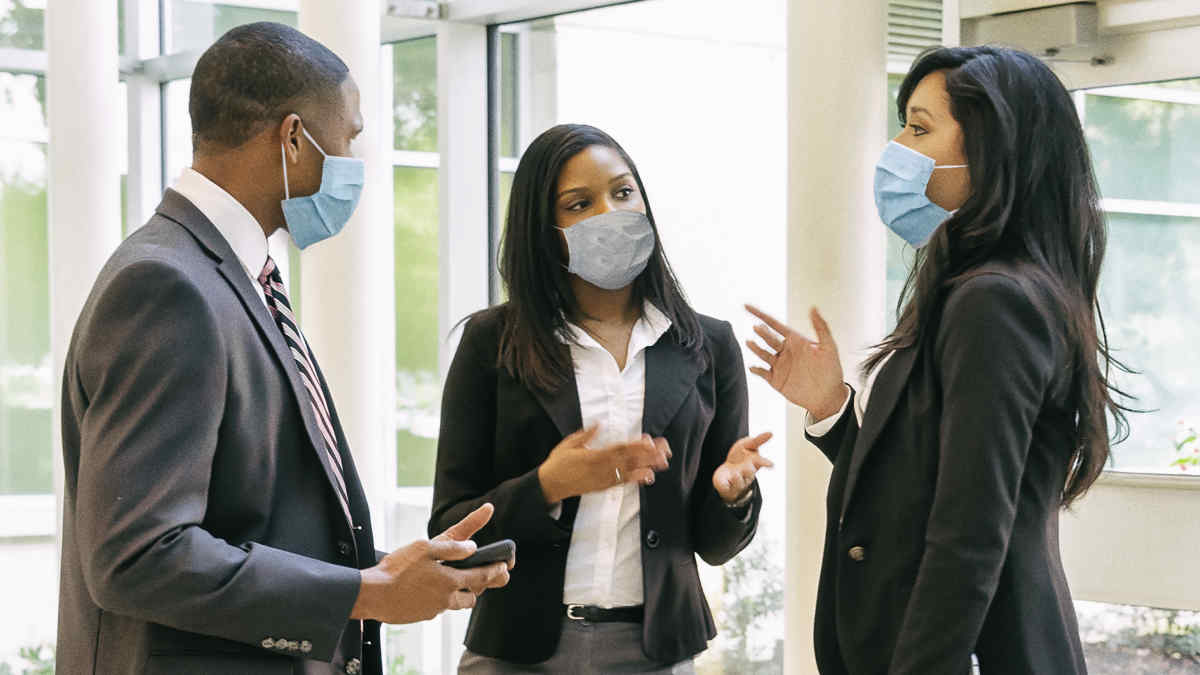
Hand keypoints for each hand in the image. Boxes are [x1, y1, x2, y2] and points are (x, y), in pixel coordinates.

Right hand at [350, 504, 510, 623]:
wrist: (373, 595)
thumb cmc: (397, 569)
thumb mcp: (425, 548)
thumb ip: (452, 547)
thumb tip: (473, 546)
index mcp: (450, 579)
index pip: (481, 576)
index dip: (495, 571)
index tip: (505, 567)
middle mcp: (446, 598)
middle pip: (472, 595)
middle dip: (478, 586)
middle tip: (481, 577)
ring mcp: (434, 609)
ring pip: (456, 603)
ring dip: (459, 593)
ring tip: (453, 581)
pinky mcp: (422, 616)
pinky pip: (438, 607)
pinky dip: (439, 599)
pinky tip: (429, 589)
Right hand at [537, 426, 670, 504]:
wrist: (550, 485)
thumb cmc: (558, 463)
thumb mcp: (569, 444)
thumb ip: (586, 435)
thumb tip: (598, 423)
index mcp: (594, 455)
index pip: (620, 448)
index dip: (636, 445)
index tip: (650, 440)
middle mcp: (602, 468)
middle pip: (629, 459)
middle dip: (648, 454)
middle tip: (665, 450)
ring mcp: (603, 479)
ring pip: (629, 471)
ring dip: (647, 466)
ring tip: (663, 462)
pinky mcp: (603, 487)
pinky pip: (621, 482)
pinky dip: (636, 479)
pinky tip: (648, 476)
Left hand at [713, 432, 773, 502]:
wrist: (726, 472)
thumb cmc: (739, 457)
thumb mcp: (747, 444)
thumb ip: (758, 440)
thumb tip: (771, 433)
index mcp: (753, 463)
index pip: (760, 462)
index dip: (765, 463)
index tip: (771, 464)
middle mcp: (747, 474)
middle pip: (749, 473)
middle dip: (748, 470)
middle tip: (747, 467)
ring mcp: (737, 482)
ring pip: (739, 482)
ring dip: (737, 477)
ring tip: (735, 473)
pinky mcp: (727, 487)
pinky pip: (726, 486)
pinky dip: (725, 483)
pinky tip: (726, 480)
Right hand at [745, 304, 848, 419]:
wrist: (829, 397)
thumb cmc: (832, 371)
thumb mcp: (829, 347)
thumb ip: (821, 327)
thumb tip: (813, 308)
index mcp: (795, 341)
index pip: (774, 324)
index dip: (760, 315)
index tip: (747, 306)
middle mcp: (785, 351)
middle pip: (768, 338)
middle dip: (762, 332)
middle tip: (758, 328)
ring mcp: (780, 365)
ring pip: (763, 353)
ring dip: (756, 348)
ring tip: (750, 342)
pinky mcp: (776, 380)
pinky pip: (762, 372)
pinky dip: (756, 369)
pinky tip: (752, 366)